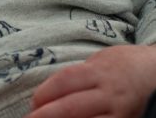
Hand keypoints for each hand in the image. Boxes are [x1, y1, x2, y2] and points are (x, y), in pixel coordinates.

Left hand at [27, 45, 155, 117]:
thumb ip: (72, 79)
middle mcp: (108, 92)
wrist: (151, 72)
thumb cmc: (117, 66)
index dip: (44, 93)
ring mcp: (119, 111)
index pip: (65, 81)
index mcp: (97, 72)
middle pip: (72, 106)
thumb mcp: (94, 64)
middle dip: (47, 116)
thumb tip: (43, 97)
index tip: (33, 103)